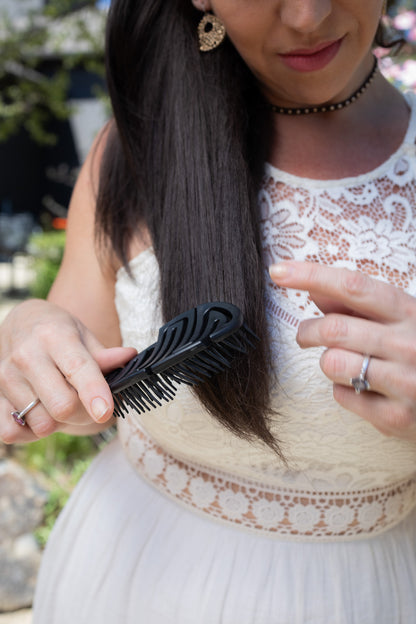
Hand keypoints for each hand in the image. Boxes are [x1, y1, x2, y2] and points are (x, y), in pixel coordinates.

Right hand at [0, 299, 135, 443]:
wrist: (19, 325)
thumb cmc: (58, 334)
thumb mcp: (82, 335)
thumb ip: (104, 354)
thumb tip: (127, 357)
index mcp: (54, 336)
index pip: (77, 368)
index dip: (93, 392)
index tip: (105, 411)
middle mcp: (27, 355)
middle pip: (62, 406)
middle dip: (83, 414)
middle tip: (87, 405)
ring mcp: (6, 378)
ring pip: (42, 424)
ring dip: (58, 423)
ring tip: (59, 401)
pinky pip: (12, 433)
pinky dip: (31, 432)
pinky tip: (38, 413)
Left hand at [269, 261, 415, 440]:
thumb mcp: (401, 320)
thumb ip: (358, 304)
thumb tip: (314, 288)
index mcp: (410, 313)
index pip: (353, 286)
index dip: (311, 276)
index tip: (279, 271)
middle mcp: (410, 345)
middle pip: (333, 329)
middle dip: (307, 332)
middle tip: (305, 336)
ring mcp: (406, 383)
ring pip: (332, 363)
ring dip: (327, 362)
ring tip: (343, 364)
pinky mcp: (396, 418)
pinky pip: (342, 396)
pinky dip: (343, 390)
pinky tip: (363, 389)